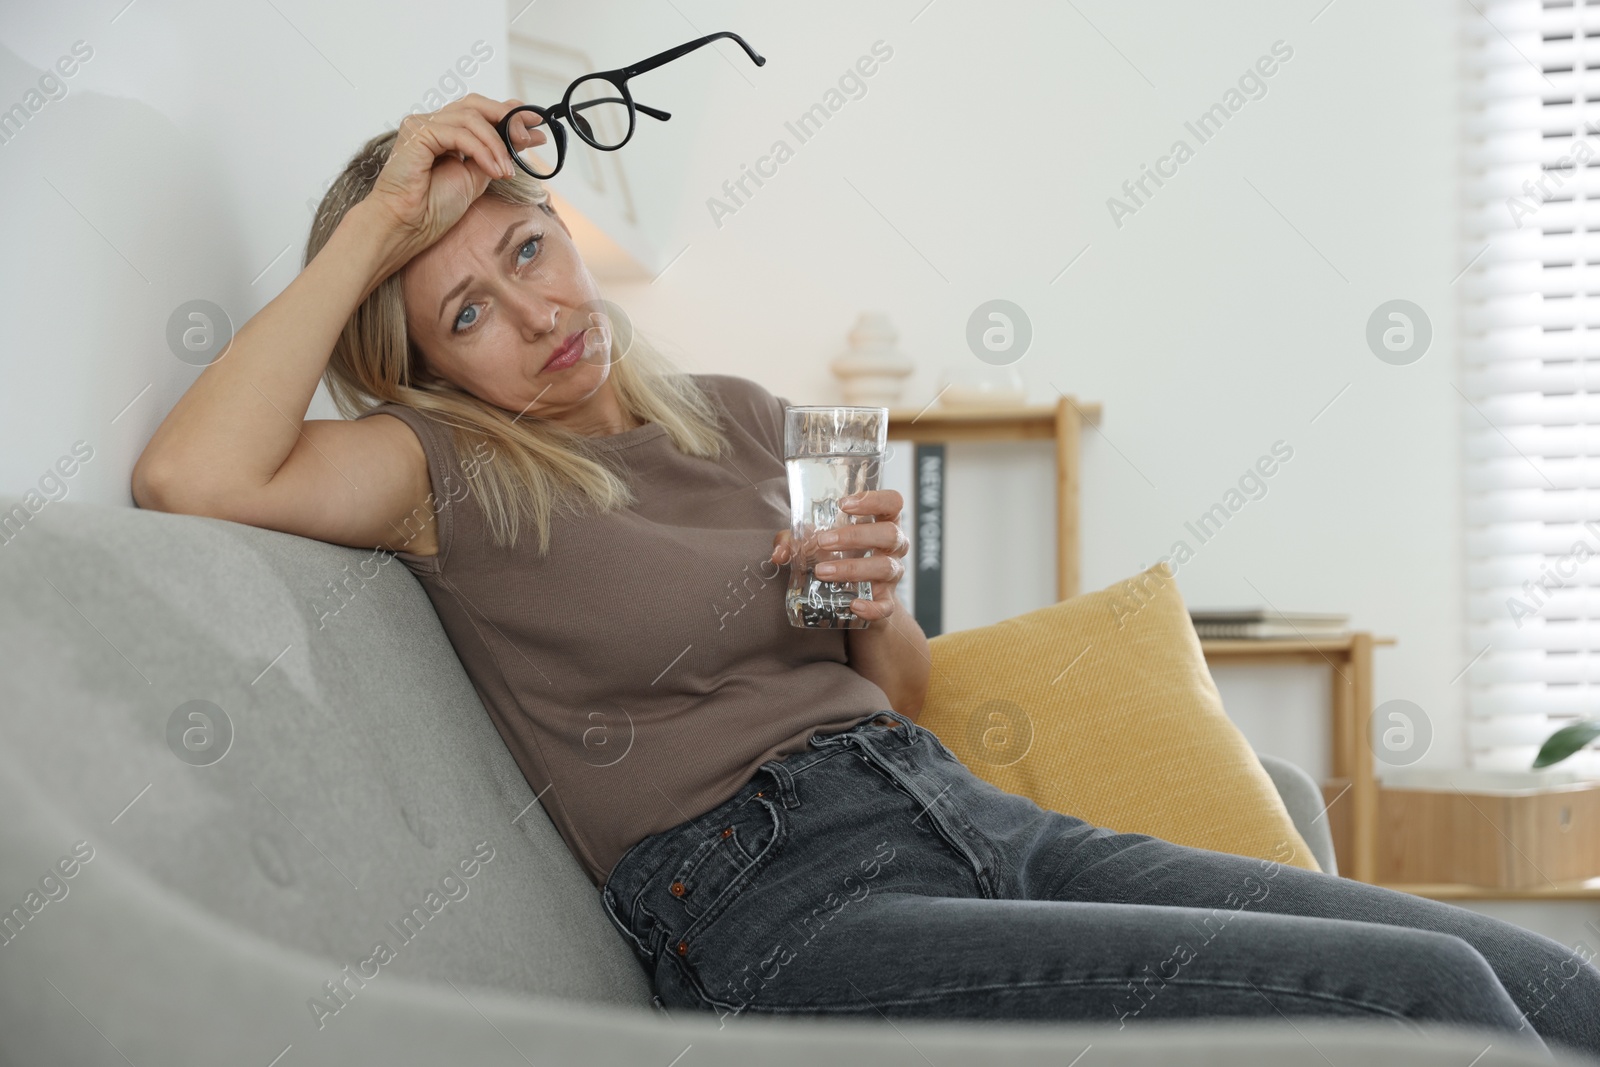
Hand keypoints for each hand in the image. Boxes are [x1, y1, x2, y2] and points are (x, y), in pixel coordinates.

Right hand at [361, 94, 547, 265]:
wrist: (408, 226)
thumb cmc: (433, 208)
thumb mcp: (477, 177)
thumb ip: (495, 154)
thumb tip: (526, 136)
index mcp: (448, 133)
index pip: (482, 112)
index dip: (510, 113)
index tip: (537, 124)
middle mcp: (434, 124)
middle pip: (477, 105)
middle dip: (508, 118)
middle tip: (529, 136)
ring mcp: (423, 125)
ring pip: (471, 118)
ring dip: (497, 144)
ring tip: (507, 171)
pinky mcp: (416, 132)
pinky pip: (458, 133)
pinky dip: (482, 150)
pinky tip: (494, 170)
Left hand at [770, 489, 908, 622]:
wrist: (853, 598)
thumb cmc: (837, 557)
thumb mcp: (815, 543)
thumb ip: (794, 541)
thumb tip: (778, 554)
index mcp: (881, 522)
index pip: (892, 502)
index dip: (874, 500)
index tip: (843, 504)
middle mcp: (893, 546)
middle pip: (890, 534)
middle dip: (855, 536)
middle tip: (823, 542)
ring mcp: (892, 575)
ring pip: (885, 567)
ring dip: (853, 568)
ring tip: (822, 571)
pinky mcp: (886, 601)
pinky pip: (886, 606)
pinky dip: (872, 607)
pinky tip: (853, 605)